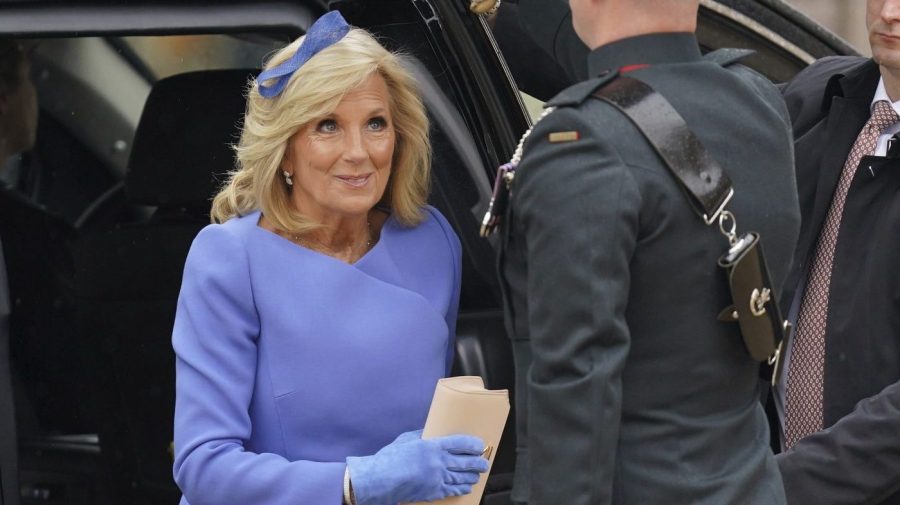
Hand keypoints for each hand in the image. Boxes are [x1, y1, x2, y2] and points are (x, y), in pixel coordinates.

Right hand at [347, 429, 489, 504]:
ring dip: (473, 476)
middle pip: (466, 462)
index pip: (461, 444)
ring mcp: (437, 478)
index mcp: (433, 446)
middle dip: (478, 462)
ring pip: (462, 477)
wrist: (381, 480)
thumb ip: (421, 436)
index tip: (479, 445)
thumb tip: (429, 431)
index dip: (473, 445)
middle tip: (484, 462)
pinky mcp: (433, 492)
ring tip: (478, 474)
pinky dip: (462, 489)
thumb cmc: (390, 458)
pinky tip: (467, 487)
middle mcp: (439, 462)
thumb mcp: (406, 440)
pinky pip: (453, 490)